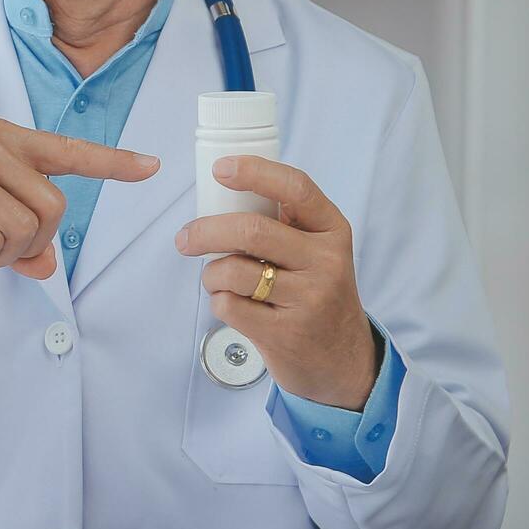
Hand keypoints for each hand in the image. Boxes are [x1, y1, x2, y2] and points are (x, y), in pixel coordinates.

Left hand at [177, 155, 379, 409]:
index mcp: (332, 230)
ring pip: (234, 271)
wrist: (342, 359)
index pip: (296, 188)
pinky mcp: (285, 334)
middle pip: (252, 230)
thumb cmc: (318, 295)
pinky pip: (230, 306)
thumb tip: (223, 195)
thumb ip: (285, 225)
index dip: (255, 172)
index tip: (221, 169)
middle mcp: (326, 261)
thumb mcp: (317, 253)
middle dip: (207, 231)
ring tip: (218, 279)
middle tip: (186, 238)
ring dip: (212, 273)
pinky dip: (219, 301)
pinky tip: (233, 304)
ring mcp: (308, 299)